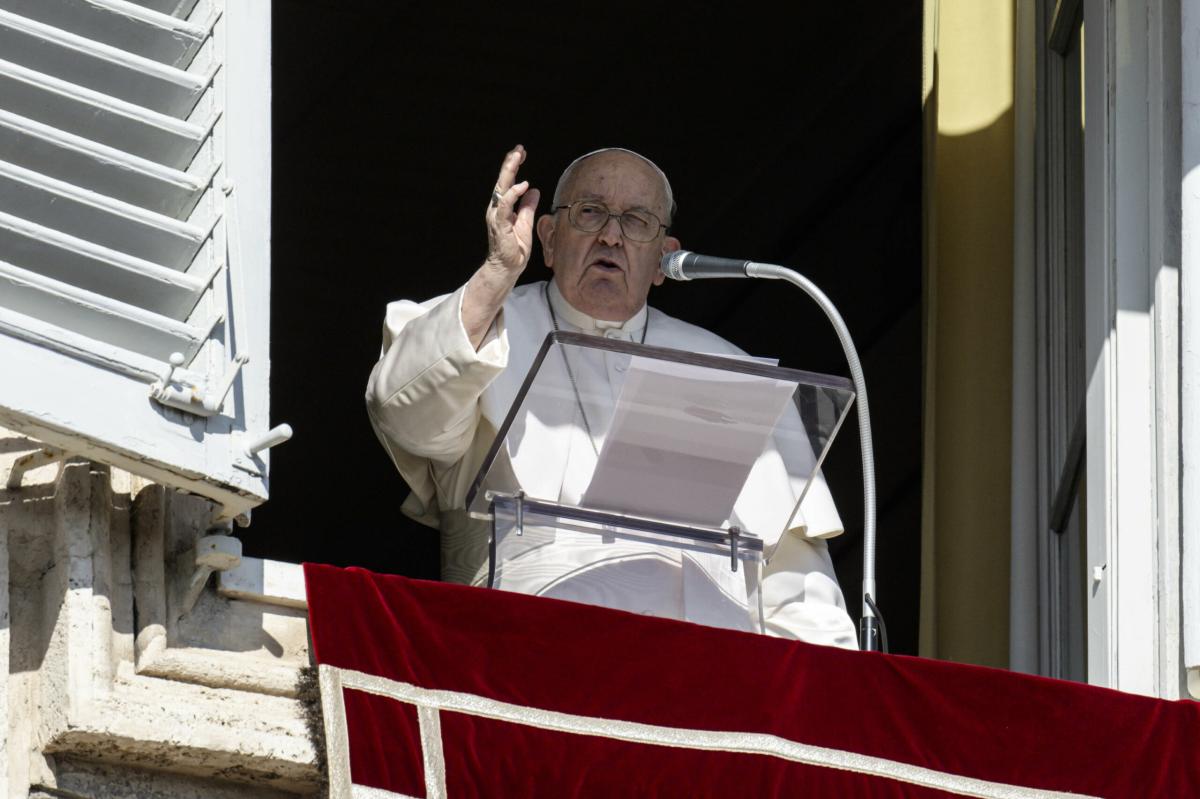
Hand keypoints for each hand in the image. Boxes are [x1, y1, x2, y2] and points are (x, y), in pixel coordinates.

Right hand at [484, 145, 540, 276]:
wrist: (508, 267)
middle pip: (503, 180)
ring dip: (509, 171)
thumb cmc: (515, 248)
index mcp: (503, 207)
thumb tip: (533, 190)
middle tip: (518, 149)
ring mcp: (497, 215)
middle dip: (510, 163)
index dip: (513, 167)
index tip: (521, 153)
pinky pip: (505, 205)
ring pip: (501, 188)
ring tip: (517, 158)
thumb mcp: (526, 222)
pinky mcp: (500, 224)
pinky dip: (513, 194)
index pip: (507, 182)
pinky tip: (522, 185)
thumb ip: (528, 207)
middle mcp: (497, 208)